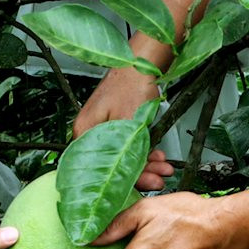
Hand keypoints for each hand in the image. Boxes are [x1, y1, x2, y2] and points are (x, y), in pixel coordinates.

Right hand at [75, 66, 171, 184]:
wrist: (143, 60)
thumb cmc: (131, 82)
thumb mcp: (130, 123)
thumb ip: (128, 152)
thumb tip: (131, 177)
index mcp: (85, 132)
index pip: (99, 169)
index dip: (122, 181)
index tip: (141, 188)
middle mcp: (90, 132)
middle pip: (112, 164)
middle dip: (140, 174)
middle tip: (158, 180)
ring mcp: (103, 128)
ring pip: (123, 155)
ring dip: (146, 163)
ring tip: (163, 169)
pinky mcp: (116, 124)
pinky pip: (129, 145)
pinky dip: (144, 151)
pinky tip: (158, 156)